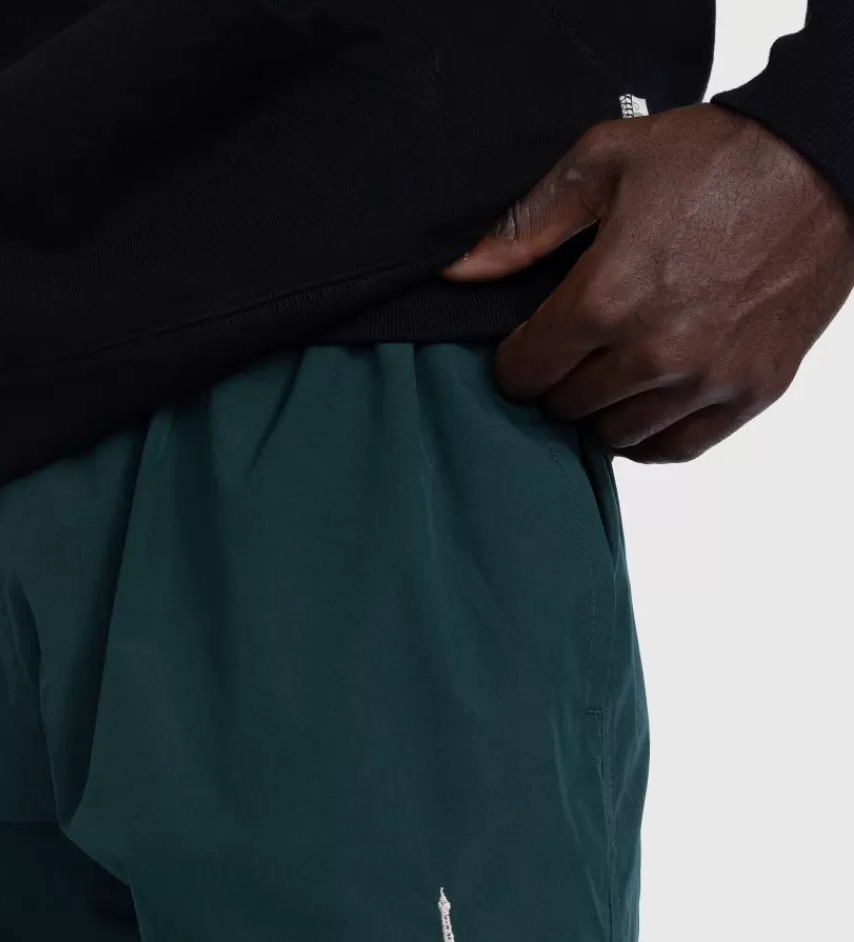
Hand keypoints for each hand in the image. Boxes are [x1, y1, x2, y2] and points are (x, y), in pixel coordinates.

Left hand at [444, 104, 853, 461]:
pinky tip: (645, 401)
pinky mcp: (749, 393)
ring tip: (611, 370)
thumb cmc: (715, 158)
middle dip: (557, 382)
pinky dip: (650, 434)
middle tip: (572, 351)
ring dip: (602, 409)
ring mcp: (705, 380)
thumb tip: (459, 272)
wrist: (822, 164)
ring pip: (615, 436)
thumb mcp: (605, 163)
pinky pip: (674, 448)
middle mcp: (654, 352)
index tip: (528, 344)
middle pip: (565, 408)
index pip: (523, 374)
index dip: (515, 360)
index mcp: (607, 299)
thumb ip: (525, 225)